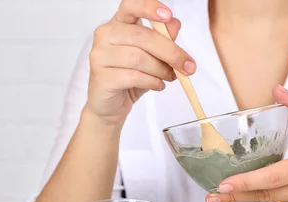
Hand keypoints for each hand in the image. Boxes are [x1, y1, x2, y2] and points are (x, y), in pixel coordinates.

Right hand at [86, 0, 195, 124]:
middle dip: (171, 52)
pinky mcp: (101, 77)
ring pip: (139, 58)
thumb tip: (175, 23)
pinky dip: (152, 82)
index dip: (149, 7)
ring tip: (169, 77)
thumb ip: (163, 39)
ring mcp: (99, 55)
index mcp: (119, 24)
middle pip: (143, 36)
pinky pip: (133, 76)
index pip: (130, 5)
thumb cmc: (131, 77)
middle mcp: (105, 35)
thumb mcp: (153, 57)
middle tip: (188, 67)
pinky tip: (158, 86)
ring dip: (161, 70)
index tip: (168, 16)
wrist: (111, 105)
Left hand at [205, 85, 287, 201]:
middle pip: (270, 195)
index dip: (248, 182)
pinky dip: (277, 196)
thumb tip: (275, 89)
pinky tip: (268, 188)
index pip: (276, 176)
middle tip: (212, 197)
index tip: (224, 186)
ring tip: (228, 193)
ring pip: (278, 201)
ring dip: (255, 195)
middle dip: (239, 196)